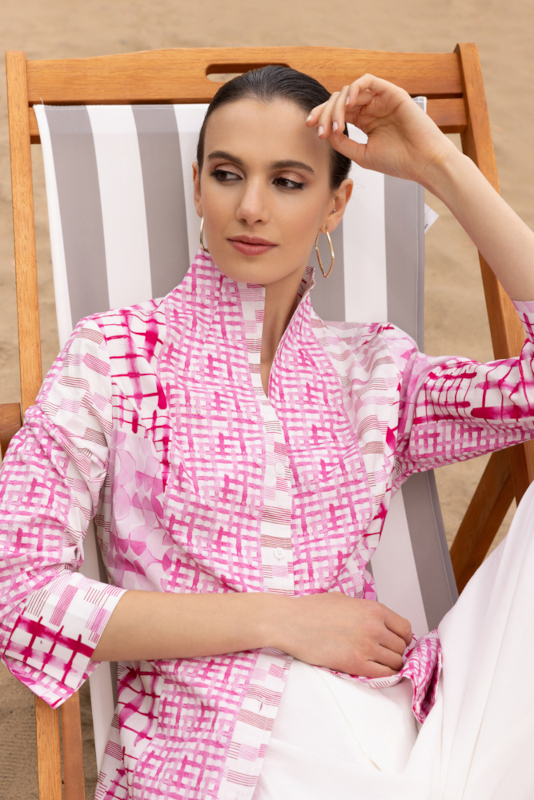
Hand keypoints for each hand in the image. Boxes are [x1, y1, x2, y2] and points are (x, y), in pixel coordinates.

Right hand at [274, 592, 412, 678]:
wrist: (291, 622)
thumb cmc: (312, 609)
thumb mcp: (344, 600)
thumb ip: (364, 610)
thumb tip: (377, 621)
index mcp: (373, 609)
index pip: (404, 628)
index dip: (402, 637)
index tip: (397, 642)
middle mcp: (374, 627)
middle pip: (401, 647)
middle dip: (395, 652)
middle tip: (385, 654)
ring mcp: (366, 646)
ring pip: (395, 663)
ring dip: (390, 665)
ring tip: (377, 663)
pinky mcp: (355, 664)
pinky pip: (383, 675)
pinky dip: (384, 675)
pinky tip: (374, 671)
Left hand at [306, 74, 456, 189]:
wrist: (423, 162)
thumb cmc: (399, 162)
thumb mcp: (361, 154)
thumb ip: (342, 142)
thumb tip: (323, 131)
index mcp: (364, 122)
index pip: (337, 113)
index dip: (321, 117)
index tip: (309, 128)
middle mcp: (371, 108)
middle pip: (339, 100)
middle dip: (324, 112)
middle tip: (318, 128)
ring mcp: (380, 99)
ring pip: (349, 91)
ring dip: (337, 106)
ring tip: (335, 124)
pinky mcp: (391, 93)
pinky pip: (368, 81)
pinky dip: (354, 88)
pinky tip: (348, 103)